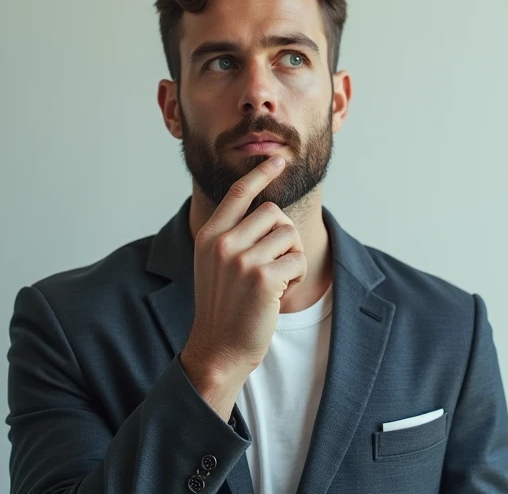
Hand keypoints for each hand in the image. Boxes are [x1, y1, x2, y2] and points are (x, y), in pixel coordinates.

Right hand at [184, 156, 306, 385]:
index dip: (260, 172)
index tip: (277, 159)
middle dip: (284, 233)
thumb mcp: (213, 262)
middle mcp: (223, 242)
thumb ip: (231, 234)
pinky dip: (296, 275)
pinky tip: (279, 293)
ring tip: (276, 277)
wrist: (218, 348)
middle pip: (272, 212)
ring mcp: (242, 260)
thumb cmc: (222, 304)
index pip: (239, 192)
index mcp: (210, 235)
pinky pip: (298, 259)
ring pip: (288, 234)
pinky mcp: (263, 278)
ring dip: (291, 255)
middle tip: (278, 259)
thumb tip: (265, 206)